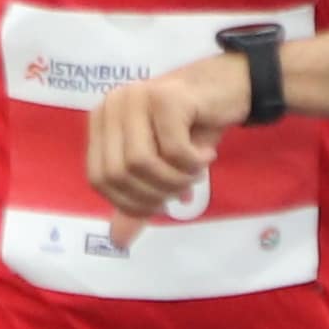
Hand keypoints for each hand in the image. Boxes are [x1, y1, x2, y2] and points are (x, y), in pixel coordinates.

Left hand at [77, 52, 234, 220]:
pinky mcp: (165, 96)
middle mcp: (111, 105)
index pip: (98, 179)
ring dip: (175, 179)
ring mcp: (136, 96)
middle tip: (183, 188)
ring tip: (195, 173)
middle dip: (155, 193)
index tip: (161, 201)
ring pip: (141, 162)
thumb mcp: (161, 166)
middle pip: (118, 173)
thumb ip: (138, 199)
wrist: (230, 88)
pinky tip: (206, 155)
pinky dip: (193, 163)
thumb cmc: (192, 127)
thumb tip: (118, 241)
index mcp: (101, 122)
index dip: (130, 201)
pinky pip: (173, 149)